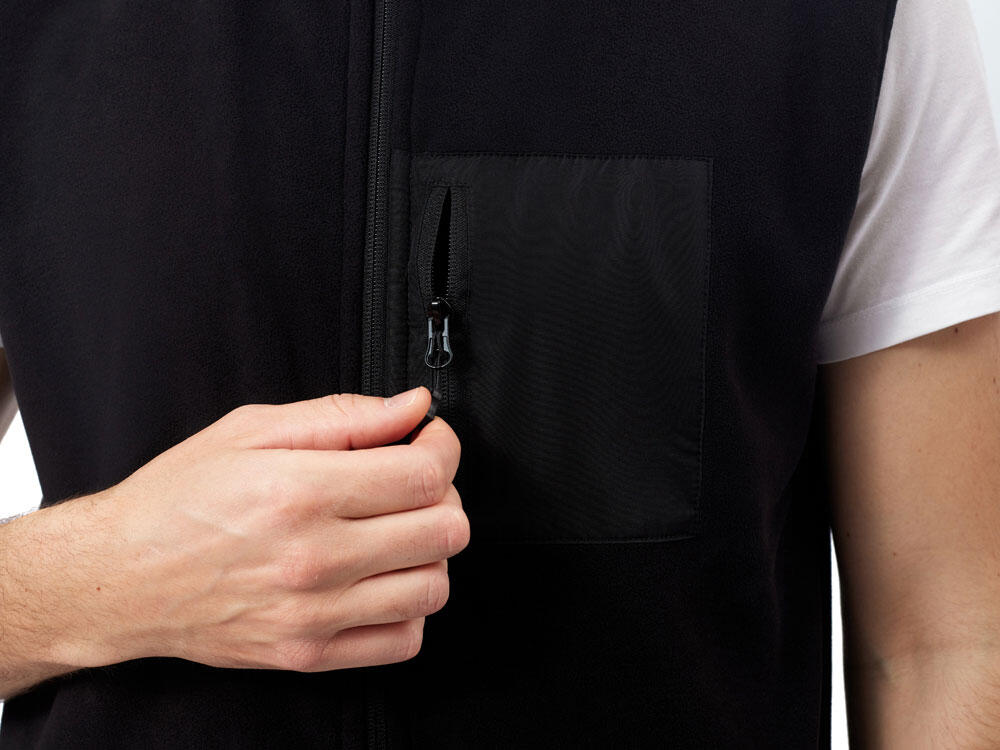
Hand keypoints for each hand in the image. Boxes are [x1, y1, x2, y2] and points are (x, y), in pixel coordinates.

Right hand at [73, 386, 467, 672]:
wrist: (119, 577)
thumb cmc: (177, 500)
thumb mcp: (252, 430)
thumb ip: (344, 415)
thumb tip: (413, 406)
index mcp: (301, 492)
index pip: (424, 475)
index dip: (443, 449)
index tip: (430, 441)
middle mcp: (314, 557)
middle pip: (443, 530)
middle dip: (443, 494)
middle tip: (413, 481)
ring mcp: (314, 613)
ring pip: (434, 586)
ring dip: (432, 552)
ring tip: (399, 530)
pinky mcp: (310, 653)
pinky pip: (403, 639)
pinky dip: (411, 607)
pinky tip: (384, 579)